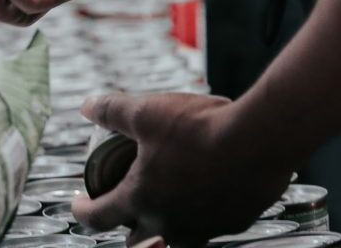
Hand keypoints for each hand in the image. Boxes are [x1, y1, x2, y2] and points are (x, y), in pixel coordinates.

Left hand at [74, 93, 294, 246]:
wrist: (260, 140)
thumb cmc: (201, 128)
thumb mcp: (147, 111)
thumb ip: (113, 110)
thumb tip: (87, 106)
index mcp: (140, 200)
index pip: (97, 218)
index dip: (82, 210)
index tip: (80, 203)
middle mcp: (168, 225)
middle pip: (135, 242)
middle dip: (127, 225)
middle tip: (129, 202)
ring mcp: (203, 228)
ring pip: (176, 239)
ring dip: (168, 223)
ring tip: (172, 198)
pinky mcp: (233, 223)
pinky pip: (211, 225)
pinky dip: (205, 212)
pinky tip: (210, 188)